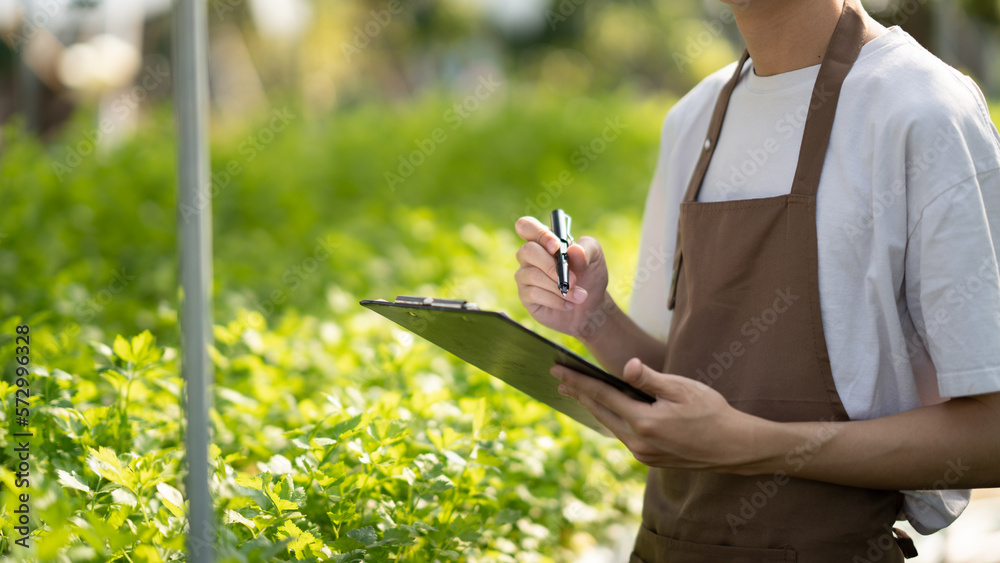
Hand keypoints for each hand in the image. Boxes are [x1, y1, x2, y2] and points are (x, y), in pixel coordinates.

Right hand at [514, 216, 609, 339]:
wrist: (591, 306)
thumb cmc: (590, 275)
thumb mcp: (595, 257)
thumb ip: (586, 250)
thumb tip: (572, 250)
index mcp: (544, 240)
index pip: (526, 226)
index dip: (538, 233)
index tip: (556, 246)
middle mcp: (530, 256)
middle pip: (527, 251)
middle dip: (551, 266)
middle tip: (574, 280)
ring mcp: (525, 276)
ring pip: (532, 275)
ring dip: (559, 287)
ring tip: (580, 296)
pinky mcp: (525, 296)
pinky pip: (534, 294)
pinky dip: (555, 300)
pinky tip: (568, 304)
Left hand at [550, 358, 766, 470]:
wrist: (733, 446)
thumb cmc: (711, 411)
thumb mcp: (682, 388)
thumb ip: (650, 379)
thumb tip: (626, 366)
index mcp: (644, 422)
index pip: (602, 396)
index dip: (578, 381)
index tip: (558, 370)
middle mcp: (638, 442)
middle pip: (600, 412)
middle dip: (579, 393)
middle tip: (559, 379)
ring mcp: (643, 454)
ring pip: (611, 425)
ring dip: (594, 407)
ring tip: (578, 392)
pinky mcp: (650, 459)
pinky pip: (623, 435)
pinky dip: (612, 419)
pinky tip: (607, 410)